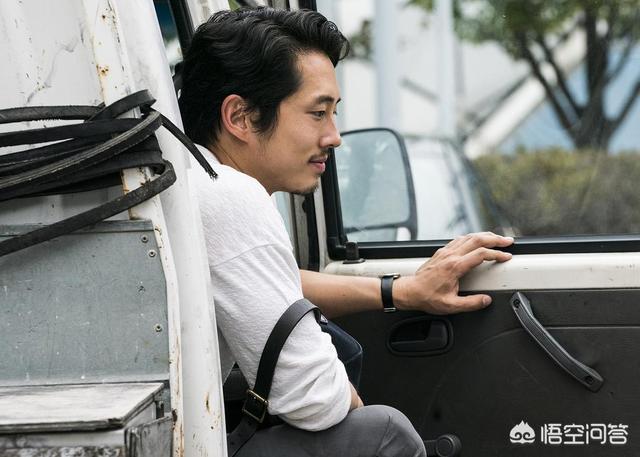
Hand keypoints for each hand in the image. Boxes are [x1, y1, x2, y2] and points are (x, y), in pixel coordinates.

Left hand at [395, 232, 512, 313]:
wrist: (409, 291)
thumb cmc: (427, 298)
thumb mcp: (451, 306)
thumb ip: (471, 303)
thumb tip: (486, 300)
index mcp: (454, 267)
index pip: (481, 254)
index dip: (497, 254)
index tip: (507, 256)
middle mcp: (450, 256)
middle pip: (476, 239)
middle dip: (495, 239)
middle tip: (507, 241)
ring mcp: (444, 252)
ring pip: (467, 237)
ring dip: (484, 235)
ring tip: (496, 238)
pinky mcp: (441, 252)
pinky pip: (459, 239)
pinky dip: (472, 237)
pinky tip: (476, 239)